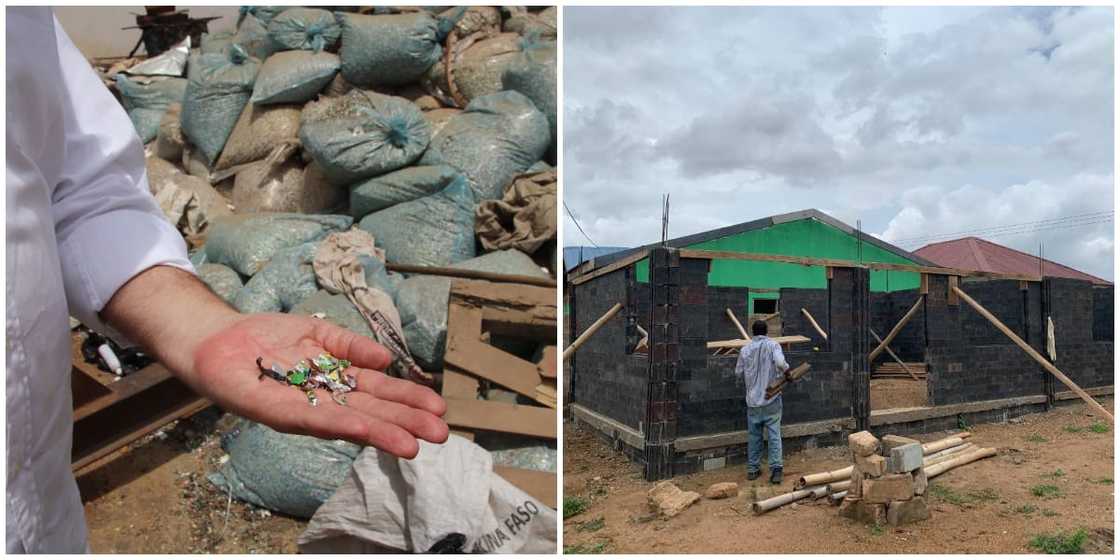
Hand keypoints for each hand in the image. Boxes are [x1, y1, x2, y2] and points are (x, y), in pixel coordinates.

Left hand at [192, 313, 448, 458]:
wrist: (217, 339)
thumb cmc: (268, 338)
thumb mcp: (319, 335)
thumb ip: (351, 346)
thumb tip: (387, 359)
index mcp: (337, 382)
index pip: (380, 392)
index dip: (408, 400)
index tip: (438, 409)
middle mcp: (324, 401)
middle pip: (372, 411)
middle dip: (405, 423)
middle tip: (440, 434)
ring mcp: (302, 409)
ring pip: (348, 421)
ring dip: (380, 433)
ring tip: (412, 445)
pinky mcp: (274, 410)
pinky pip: (309, 419)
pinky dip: (338, 423)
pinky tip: (363, 427)